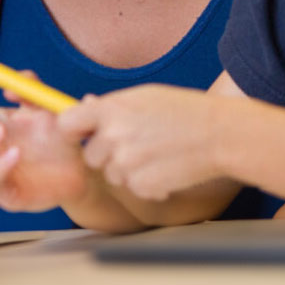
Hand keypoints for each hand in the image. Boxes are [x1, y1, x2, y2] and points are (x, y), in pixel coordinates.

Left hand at [59, 84, 228, 201]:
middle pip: (90, 156)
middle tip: (136, 142)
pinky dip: (146, 183)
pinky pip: (132, 188)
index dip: (72, 131)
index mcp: (111, 109)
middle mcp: (113, 136)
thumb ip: (111, 105)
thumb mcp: (144, 96)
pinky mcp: (140, 186)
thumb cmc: (183, 110)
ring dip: (127, 169)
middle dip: (107, 153)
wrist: (217, 133)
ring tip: (155, 152)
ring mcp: (126, 163)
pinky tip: (165, 167)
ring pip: (111, 174)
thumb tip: (84, 106)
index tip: (81, 134)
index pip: (67, 124)